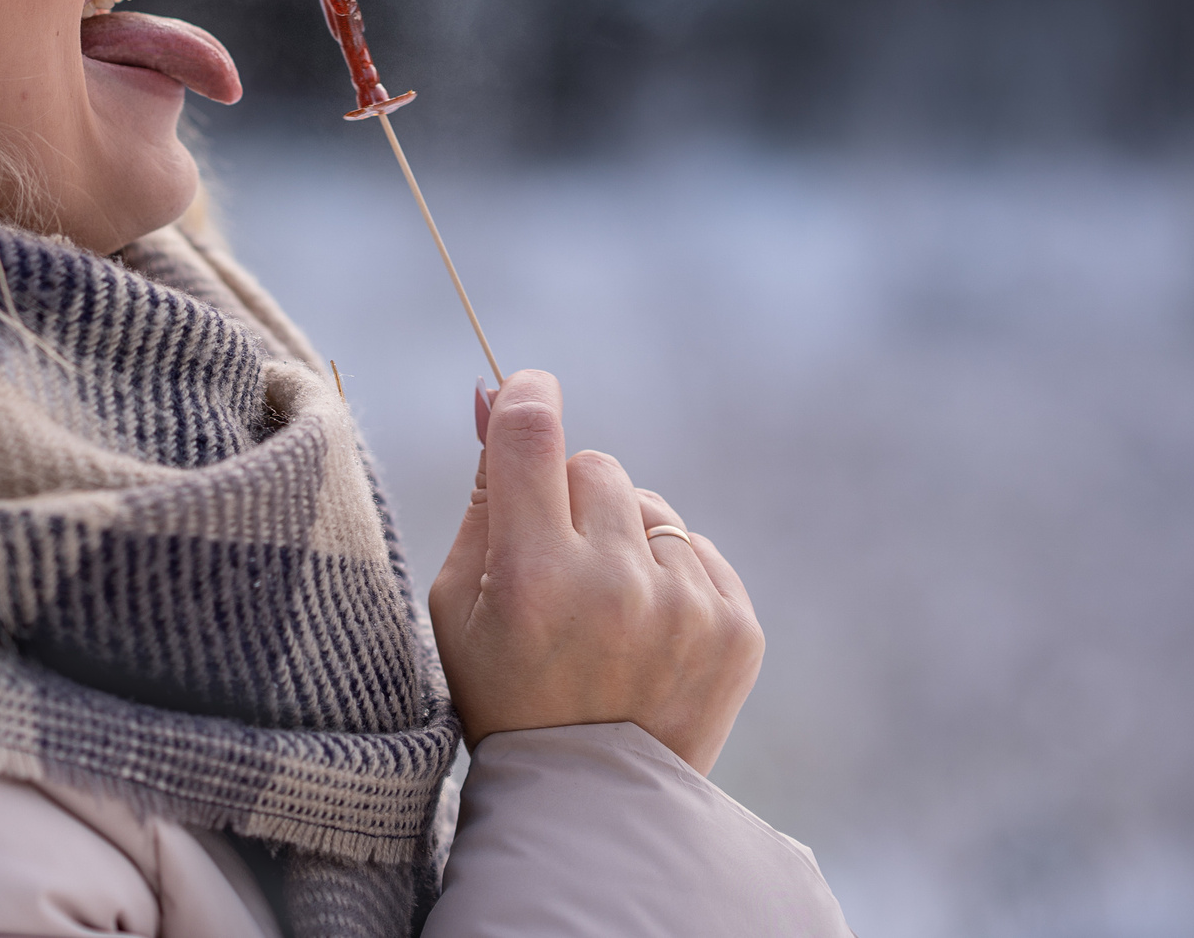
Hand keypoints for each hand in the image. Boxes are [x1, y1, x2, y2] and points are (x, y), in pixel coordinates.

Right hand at [426, 369, 762, 774]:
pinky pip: (696, 548)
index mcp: (533, 577)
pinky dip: (669, 576)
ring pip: (650, 505)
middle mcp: (615, 585)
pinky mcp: (737, 629)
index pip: (535, 435)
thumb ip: (482, 496)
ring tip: (605, 612)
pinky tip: (646, 631)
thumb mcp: (456, 603)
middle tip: (557, 565)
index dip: (527, 396)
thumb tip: (495, 395)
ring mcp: (684, 608)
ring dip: (625, 539)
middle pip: (596, 466)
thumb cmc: (504, 691)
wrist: (592, 803)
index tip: (526, 391)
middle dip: (573, 499)